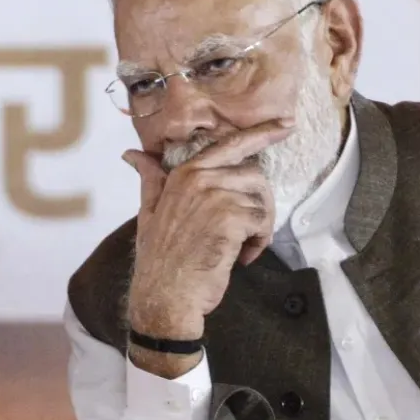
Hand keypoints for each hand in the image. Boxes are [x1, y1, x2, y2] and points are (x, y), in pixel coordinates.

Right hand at [125, 120, 291, 344]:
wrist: (164, 295)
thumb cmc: (158, 259)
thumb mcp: (148, 212)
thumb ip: (150, 179)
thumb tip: (131, 154)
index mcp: (184, 174)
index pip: (230, 144)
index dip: (262, 133)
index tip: (287, 124)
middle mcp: (200, 178)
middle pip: (254, 175)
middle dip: (261, 203)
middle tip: (252, 231)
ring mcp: (215, 196)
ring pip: (260, 201)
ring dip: (259, 228)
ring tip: (241, 248)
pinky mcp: (231, 218)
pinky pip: (261, 222)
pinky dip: (258, 243)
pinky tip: (241, 258)